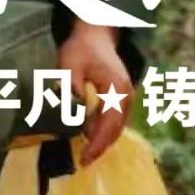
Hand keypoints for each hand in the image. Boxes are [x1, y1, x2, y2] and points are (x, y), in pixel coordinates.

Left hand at [58, 23, 133, 165]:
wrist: (95, 33)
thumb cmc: (82, 48)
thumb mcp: (70, 65)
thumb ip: (70, 88)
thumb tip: (68, 115)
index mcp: (117, 87)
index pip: (110, 122)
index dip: (98, 143)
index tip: (85, 158)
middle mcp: (126, 94)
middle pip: (116, 128)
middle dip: (100, 146)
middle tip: (82, 161)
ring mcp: (126, 96)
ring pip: (116, 125)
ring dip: (102, 139)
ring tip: (85, 153)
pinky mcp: (120, 97)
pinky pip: (114, 119)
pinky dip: (103, 130)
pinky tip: (89, 136)